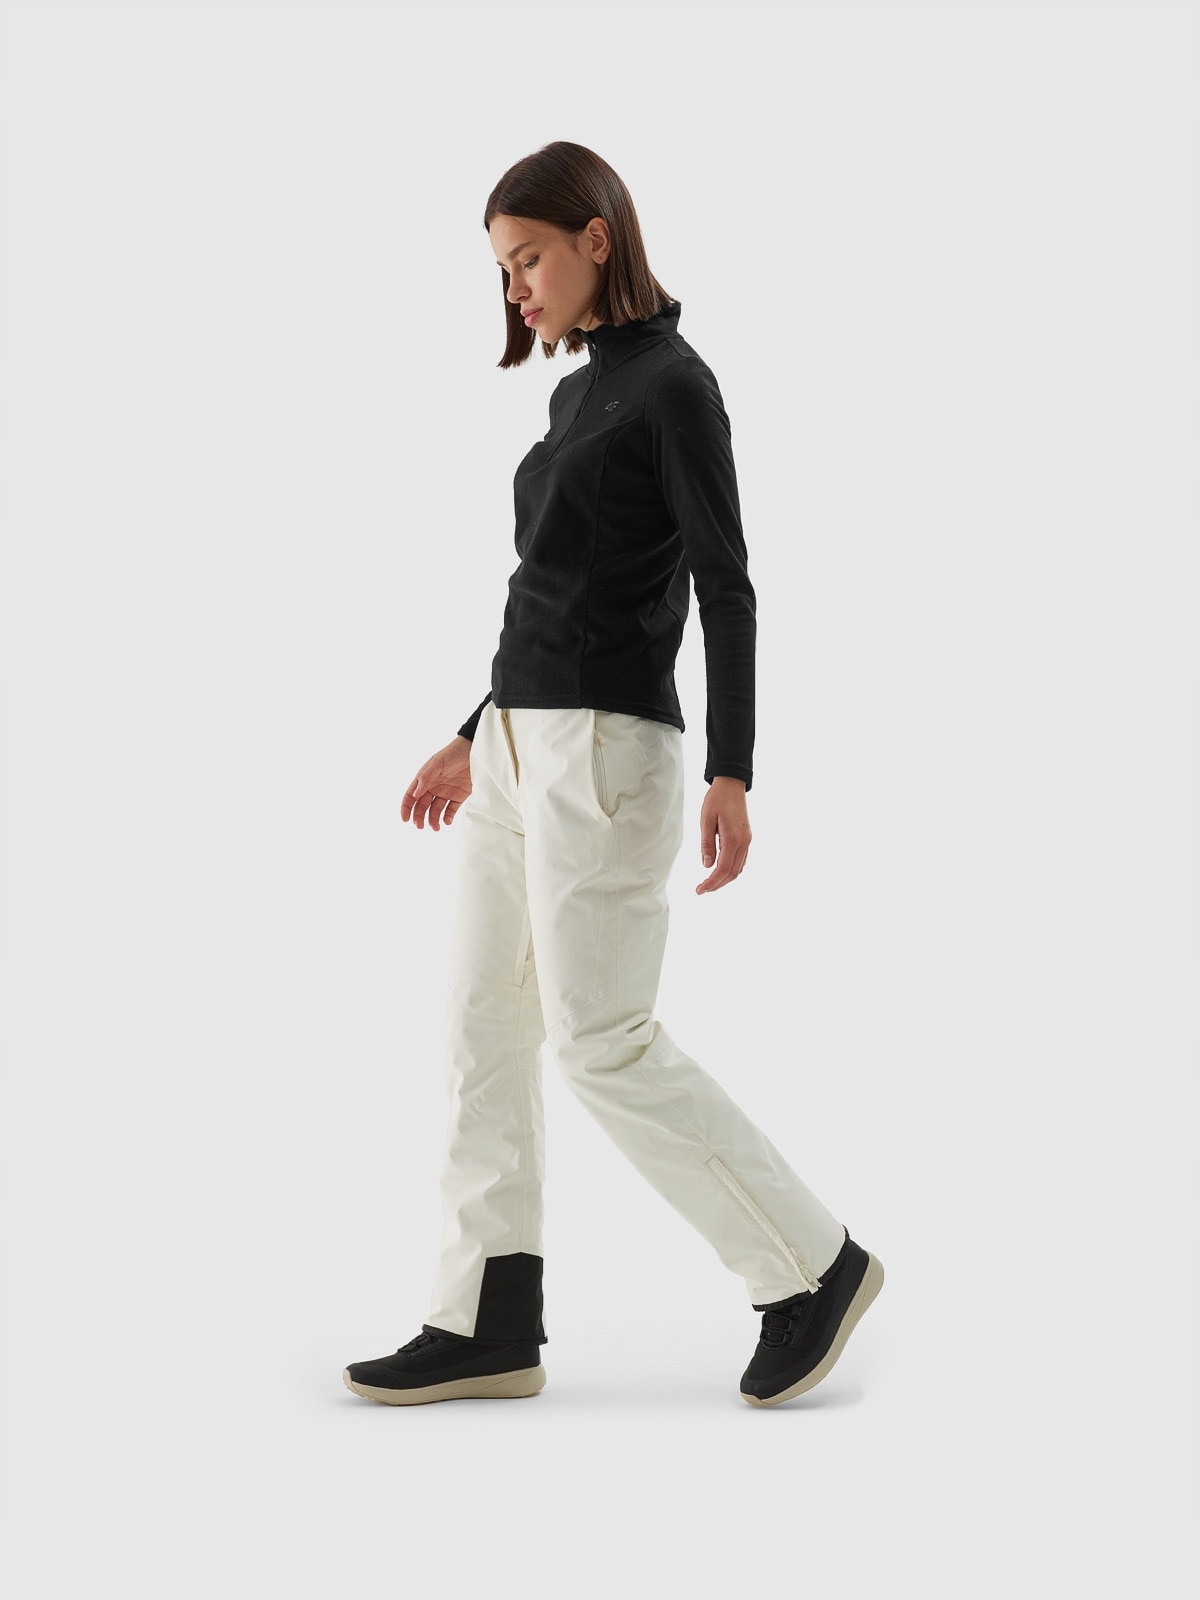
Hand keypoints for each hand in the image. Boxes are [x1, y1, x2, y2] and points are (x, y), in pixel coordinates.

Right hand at [401, 735, 473, 830]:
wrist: (475, 751)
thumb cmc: (453, 753)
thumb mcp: (437, 763)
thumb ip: (426, 778)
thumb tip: (414, 794)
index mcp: (424, 779)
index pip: (411, 796)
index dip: (406, 808)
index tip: (405, 819)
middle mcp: (433, 787)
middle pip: (422, 806)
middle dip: (419, 817)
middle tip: (420, 826)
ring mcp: (446, 792)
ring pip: (435, 810)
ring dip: (433, 820)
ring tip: (435, 827)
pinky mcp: (459, 796)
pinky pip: (451, 810)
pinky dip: (448, 817)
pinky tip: (447, 821)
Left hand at [696, 777, 750, 892]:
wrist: (731, 785)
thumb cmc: (717, 800)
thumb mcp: (706, 821)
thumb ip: (707, 844)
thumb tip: (707, 866)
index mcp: (733, 838)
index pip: (723, 869)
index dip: (711, 882)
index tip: (700, 890)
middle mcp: (744, 842)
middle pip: (733, 873)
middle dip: (717, 884)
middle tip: (702, 889)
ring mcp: (747, 841)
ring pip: (738, 868)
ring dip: (724, 879)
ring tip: (708, 883)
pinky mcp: (746, 838)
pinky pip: (740, 860)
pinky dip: (730, 870)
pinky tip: (719, 871)